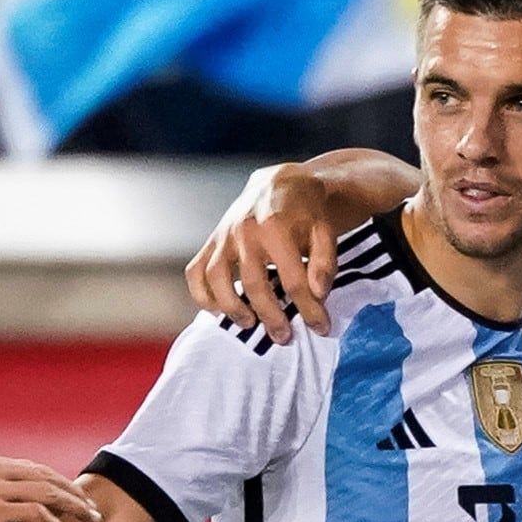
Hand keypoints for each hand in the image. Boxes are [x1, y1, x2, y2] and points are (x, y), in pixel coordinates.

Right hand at [185, 164, 338, 343]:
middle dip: (271, 316)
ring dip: (232, 307)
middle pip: (255, 285)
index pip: (293, 280)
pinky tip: (218, 310)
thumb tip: (318, 293)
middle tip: (283, 337)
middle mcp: (245, 231)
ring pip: (217, 278)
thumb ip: (325, 262)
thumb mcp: (325, 231)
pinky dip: (202, 294)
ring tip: (250, 324)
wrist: (281, 184)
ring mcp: (224, 236)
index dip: (309, 309)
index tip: (320, 327)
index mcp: (277, 227)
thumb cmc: (306, 212)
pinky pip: (196, 271)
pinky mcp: (212, 240)